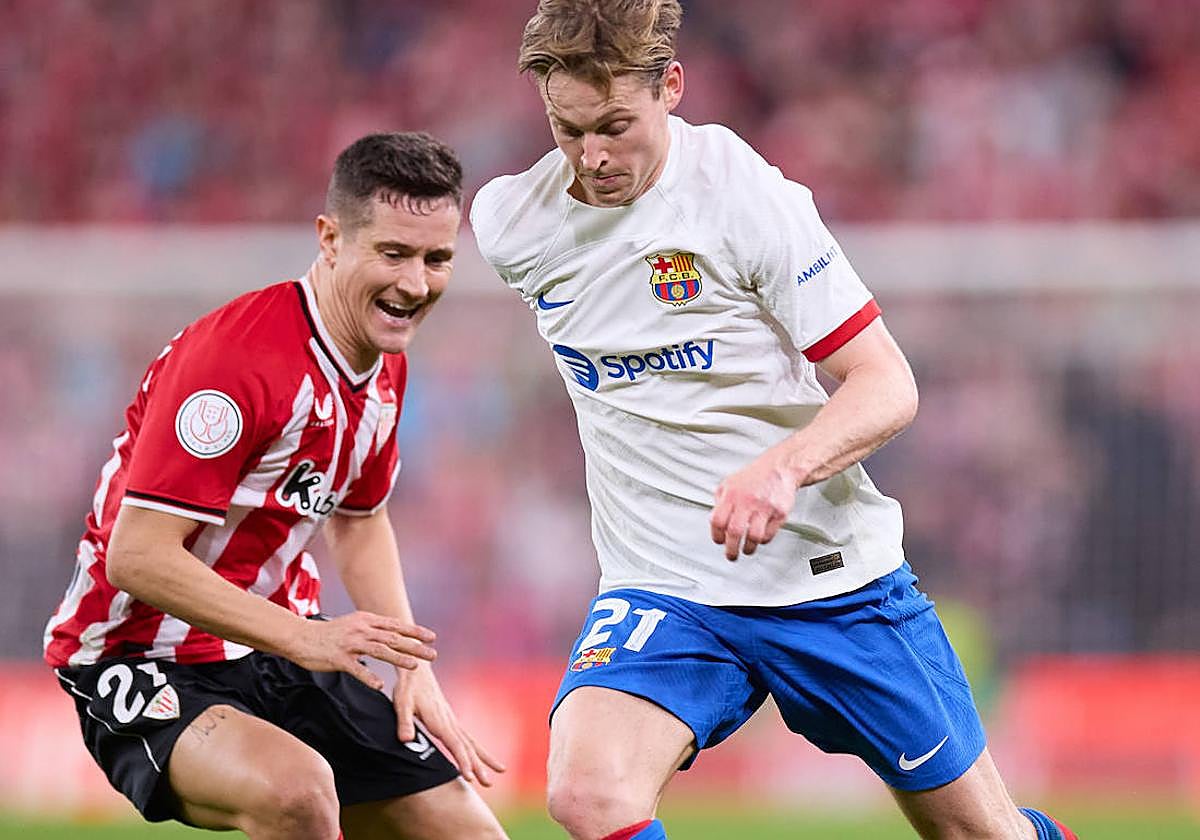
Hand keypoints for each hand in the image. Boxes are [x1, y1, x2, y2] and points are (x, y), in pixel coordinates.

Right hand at [289, 611, 436, 689]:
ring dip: (398, 658)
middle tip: (433, 654)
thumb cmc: (327, 634)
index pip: (395, 625)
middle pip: (393, 638)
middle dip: (415, 646)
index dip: (414, 631)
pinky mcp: (338, 658)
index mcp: (366, 621)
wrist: (299, 637)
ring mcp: (350, 643)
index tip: (431, 637)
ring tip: (415, 666)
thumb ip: (371, 629)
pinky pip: (356, 669)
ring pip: (379, 650)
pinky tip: (380, 685)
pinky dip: (368, 677)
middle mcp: (361, 629)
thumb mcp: (353, 625)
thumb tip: (390, 634)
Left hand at [394, 663, 506, 785]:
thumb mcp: (401, 703)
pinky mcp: (450, 721)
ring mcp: (452, 721)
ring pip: (471, 743)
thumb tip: (406, 740)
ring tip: (500, 771)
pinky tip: (481, 758)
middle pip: (467, 747)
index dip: (463, 761)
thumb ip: (404, 722)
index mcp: (439, 720)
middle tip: (488, 783)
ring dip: (484, 759)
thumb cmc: (408, 687)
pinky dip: (476, 750)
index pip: (455, 744)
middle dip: (478, 766)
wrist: (418, 671)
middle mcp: (449, 722)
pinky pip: (466, 738)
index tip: (470, 777)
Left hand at [709, 447, 796, 560]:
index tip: (719, 541)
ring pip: (753, 537)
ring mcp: (764, 507)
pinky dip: (763, 540)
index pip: (717, 521)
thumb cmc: (754, 477)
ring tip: (746, 550)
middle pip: (734, 532)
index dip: (716, 535)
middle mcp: (747, 501)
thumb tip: (714, 522)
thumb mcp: (729, 483)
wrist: (779, 468)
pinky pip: (769, 534)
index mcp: (731, 495)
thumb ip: (720, 501)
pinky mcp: (779, 513)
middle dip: (731, 549)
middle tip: (731, 555)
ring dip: (748, 548)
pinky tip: (760, 539)